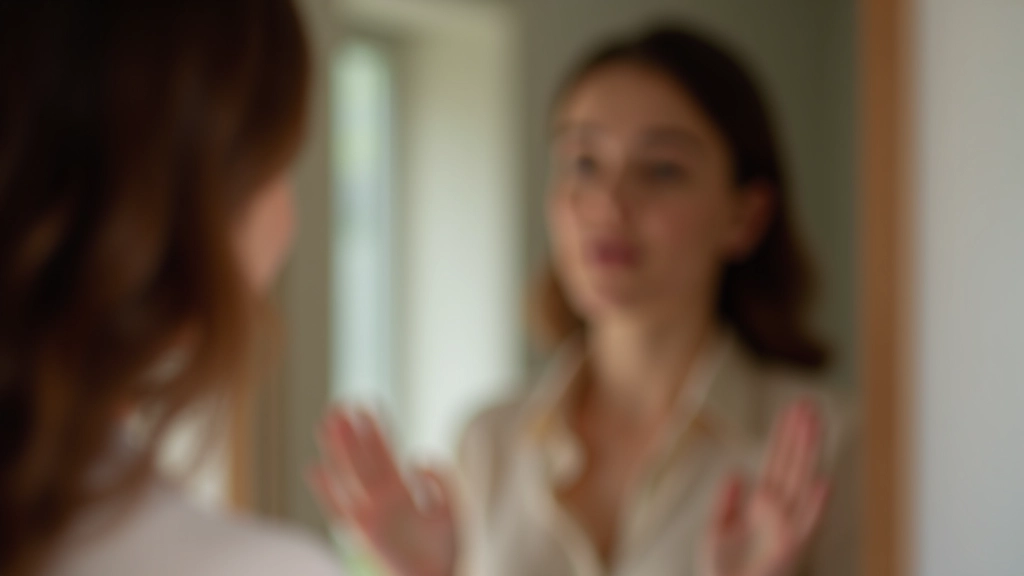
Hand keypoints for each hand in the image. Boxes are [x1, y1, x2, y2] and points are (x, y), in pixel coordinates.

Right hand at [309, 408, 456, 575]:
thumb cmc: (449, 551)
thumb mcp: (452, 508)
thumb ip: (440, 481)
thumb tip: (417, 458)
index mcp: (404, 492)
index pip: (387, 452)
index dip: (378, 429)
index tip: (368, 404)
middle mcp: (383, 500)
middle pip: (364, 459)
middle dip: (352, 433)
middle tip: (339, 405)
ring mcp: (371, 516)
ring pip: (350, 476)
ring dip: (338, 451)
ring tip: (326, 424)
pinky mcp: (363, 535)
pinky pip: (340, 509)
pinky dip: (327, 491)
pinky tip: (315, 468)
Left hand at [699, 401, 829, 575]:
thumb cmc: (721, 573)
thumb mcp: (716, 530)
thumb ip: (726, 502)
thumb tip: (737, 472)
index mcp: (763, 506)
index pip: (777, 462)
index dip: (785, 436)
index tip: (793, 410)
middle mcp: (779, 513)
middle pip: (792, 465)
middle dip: (801, 435)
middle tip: (809, 403)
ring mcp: (786, 529)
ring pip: (801, 483)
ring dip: (809, 454)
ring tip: (815, 424)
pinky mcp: (789, 549)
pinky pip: (805, 524)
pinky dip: (816, 506)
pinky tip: (824, 481)